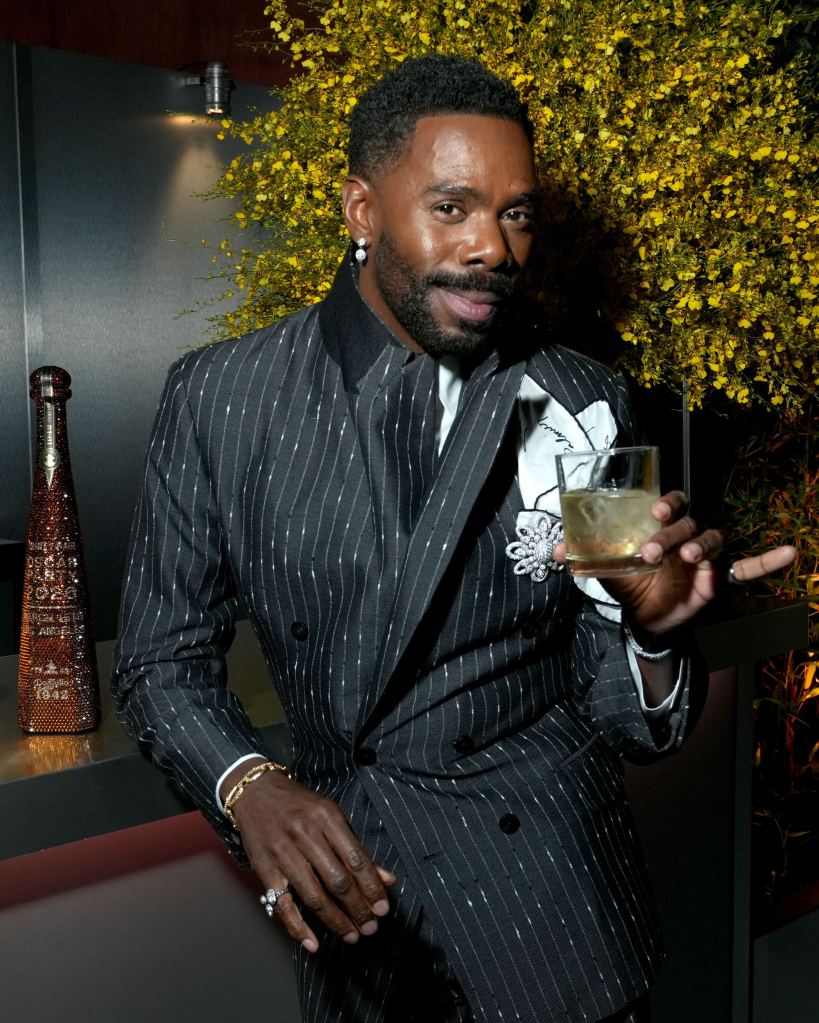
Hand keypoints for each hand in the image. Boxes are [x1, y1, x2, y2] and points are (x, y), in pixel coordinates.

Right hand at [226, 766, 395, 952]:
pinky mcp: (264, 869)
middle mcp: (305, 834)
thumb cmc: (299, 804)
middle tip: (370, 927)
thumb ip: (355, 847)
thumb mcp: (330, 815)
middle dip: (357, 908)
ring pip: (313, 895)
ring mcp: (283, 852)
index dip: (371, 887)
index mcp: (326, 817)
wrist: (255, 791)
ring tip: (352, 935)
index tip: (382, 908)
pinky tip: (313, 943)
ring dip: (335, 921)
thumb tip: (387, 879)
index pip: (355, 858)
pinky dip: (298, 927)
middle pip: (336, 880)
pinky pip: (283, 904)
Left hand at [555, 490, 795, 637]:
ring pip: (713, 539)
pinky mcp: (718, 579)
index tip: (655, 511)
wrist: (644, 620)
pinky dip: (769, 560)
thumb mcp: (602, 569)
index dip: (668, 502)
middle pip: (690, 523)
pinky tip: (790, 553)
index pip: (673, 503)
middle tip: (652, 552)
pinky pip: (749, 568)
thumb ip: (580, 556)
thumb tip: (552, 552)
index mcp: (661, 527)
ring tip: (686, 558)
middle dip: (673, 533)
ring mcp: (705, 557)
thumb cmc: (629, 583)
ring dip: (701, 546)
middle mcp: (686, 535)